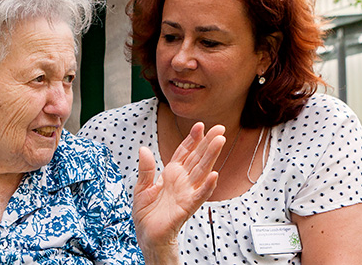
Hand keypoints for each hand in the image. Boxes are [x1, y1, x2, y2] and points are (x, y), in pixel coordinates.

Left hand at [133, 122, 224, 261]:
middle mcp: (182, 182)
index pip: (184, 153)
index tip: (199, 126)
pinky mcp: (186, 207)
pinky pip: (199, 196)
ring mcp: (186, 193)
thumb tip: (144, 149)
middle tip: (219, 128)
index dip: (192, 140)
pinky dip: (206, 186)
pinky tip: (214, 175)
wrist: (147, 236)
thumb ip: (146, 169)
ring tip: (220, 141)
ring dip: (211, 157)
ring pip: (201, 172)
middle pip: (197, 159)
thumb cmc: (147, 215)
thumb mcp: (141, 188)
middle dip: (208, 143)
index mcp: (171, 175)